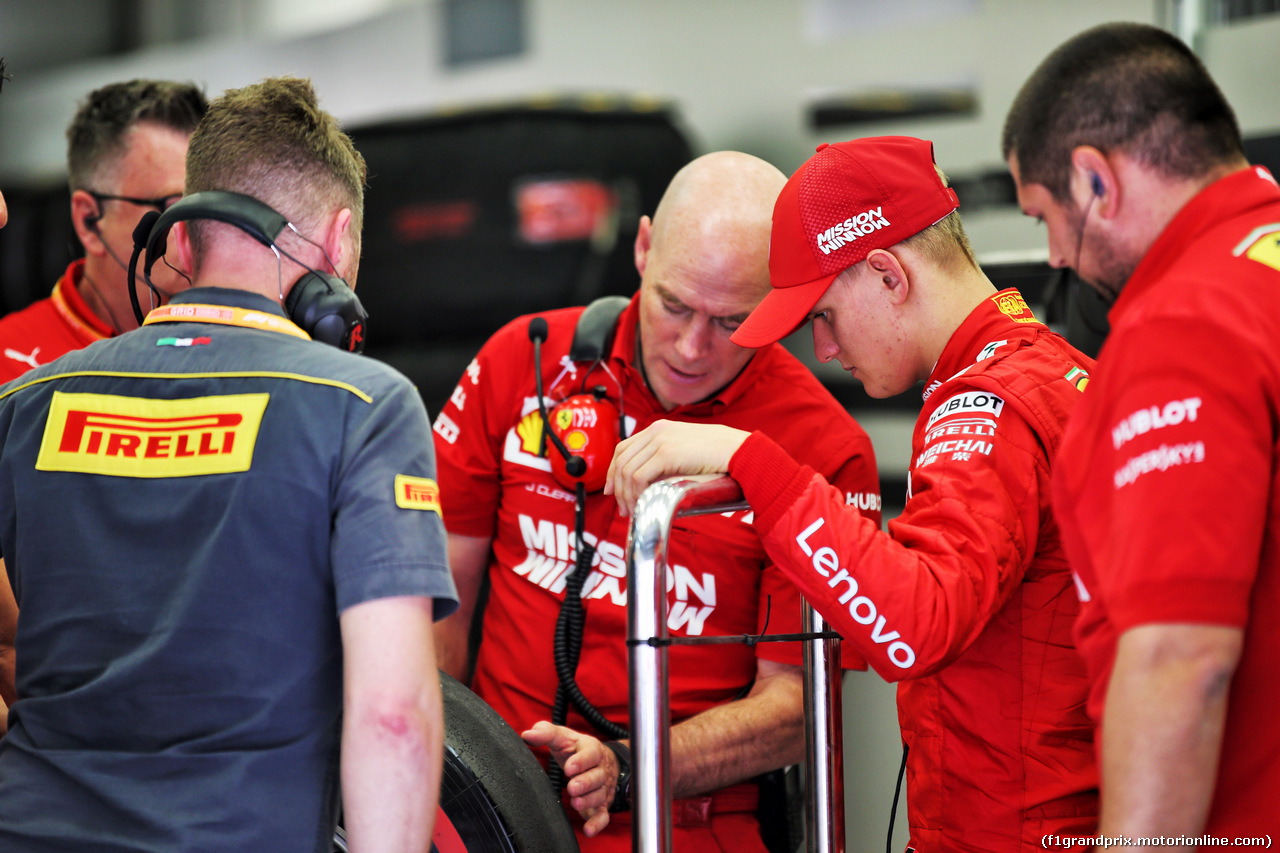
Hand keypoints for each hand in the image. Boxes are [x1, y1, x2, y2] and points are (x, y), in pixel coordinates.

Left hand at [522, 721, 617, 836]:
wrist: (600, 760)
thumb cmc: (576, 748)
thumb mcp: (563, 737)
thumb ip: (546, 733)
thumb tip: (527, 734)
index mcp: (591, 749)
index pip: (591, 754)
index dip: (582, 761)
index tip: (569, 767)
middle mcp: (600, 769)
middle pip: (598, 776)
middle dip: (585, 783)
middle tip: (572, 787)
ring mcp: (602, 788)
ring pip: (600, 795)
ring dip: (588, 800)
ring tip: (575, 803)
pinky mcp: (601, 805)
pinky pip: (603, 815)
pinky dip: (597, 823)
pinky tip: (588, 829)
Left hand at [604, 420, 750, 515]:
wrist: (736, 450)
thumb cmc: (716, 455)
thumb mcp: (685, 452)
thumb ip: (666, 459)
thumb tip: (648, 483)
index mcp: (658, 429)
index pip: (623, 448)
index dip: (612, 470)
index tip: (611, 490)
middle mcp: (655, 431)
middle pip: (621, 460)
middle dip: (617, 487)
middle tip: (624, 508)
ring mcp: (660, 441)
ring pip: (626, 470)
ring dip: (626, 494)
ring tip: (633, 510)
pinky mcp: (667, 453)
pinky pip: (639, 476)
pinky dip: (635, 492)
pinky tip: (642, 502)